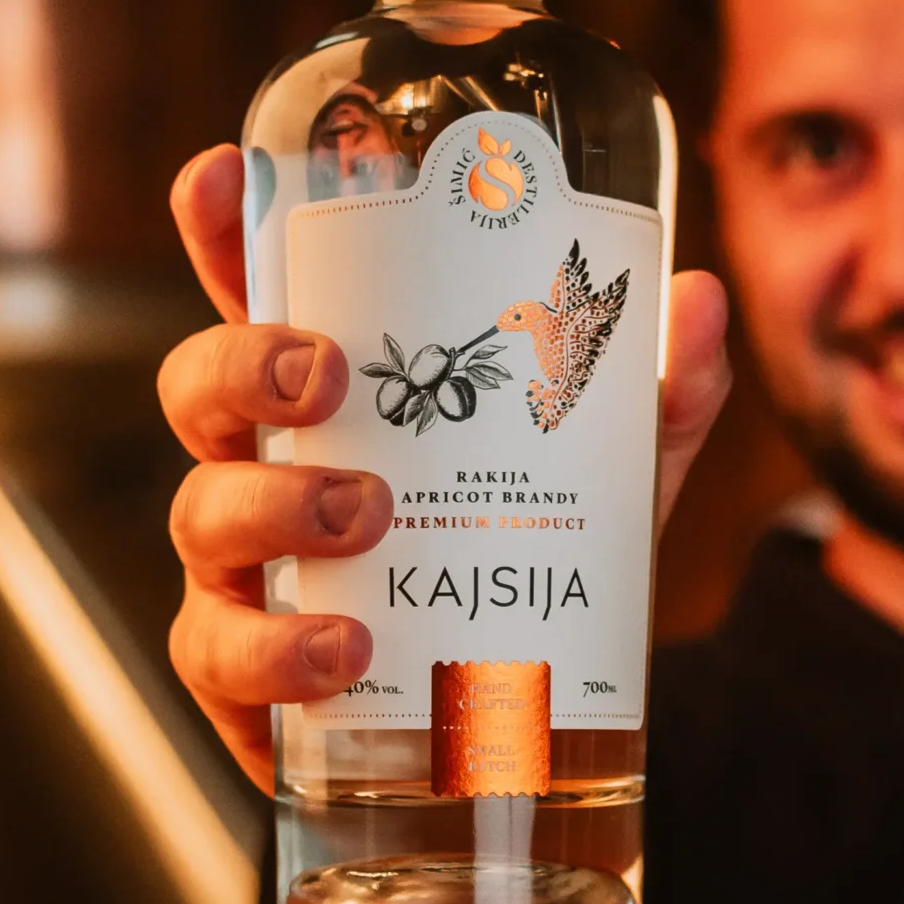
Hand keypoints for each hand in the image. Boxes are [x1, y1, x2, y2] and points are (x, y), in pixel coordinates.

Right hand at [161, 144, 732, 792]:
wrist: (517, 727)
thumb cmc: (524, 558)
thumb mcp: (606, 475)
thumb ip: (653, 393)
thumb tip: (700, 298)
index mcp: (333, 393)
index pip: (257, 289)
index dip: (223, 228)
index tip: (222, 175)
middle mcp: (265, 465)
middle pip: (203, 387)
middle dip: (246, 364)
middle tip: (327, 375)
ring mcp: (241, 569)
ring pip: (203, 514)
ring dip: (275, 508)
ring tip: (366, 517)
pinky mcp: (243, 676)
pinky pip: (219, 653)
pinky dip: (277, 649)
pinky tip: (344, 648)